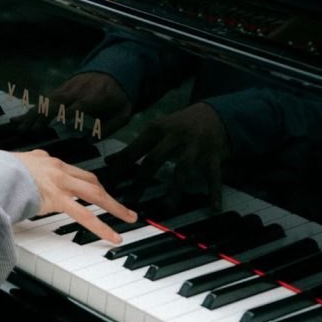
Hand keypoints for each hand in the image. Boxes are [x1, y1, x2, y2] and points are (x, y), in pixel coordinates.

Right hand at [12, 72, 132, 137]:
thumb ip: (109, 127)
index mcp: (95, 97)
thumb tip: (88, 140)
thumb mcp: (123, 113)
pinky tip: (21, 119)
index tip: (59, 125)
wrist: (116, 70)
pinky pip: (45, 99)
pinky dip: (33, 109)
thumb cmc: (119, 97)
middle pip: (57, 102)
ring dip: (33, 114)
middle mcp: (78, 91)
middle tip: (29, 131)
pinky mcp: (62, 88)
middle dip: (42, 116)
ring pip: (47, 100)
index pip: (79, 105)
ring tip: (20, 128)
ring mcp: (68, 88)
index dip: (69, 114)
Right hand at [14, 150, 136, 243]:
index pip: (73, 172)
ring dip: (114, 206)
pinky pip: (85, 215)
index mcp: (46, 161)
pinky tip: (113, 236)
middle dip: (108, 194)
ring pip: (95, 194)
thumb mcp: (11, 167)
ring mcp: (59, 182)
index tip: (94, 191)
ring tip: (128, 217)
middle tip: (122, 207)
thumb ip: (20, 174)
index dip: (87, 183)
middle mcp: (57, 168)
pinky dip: (102, 227)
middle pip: (90, 181)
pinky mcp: (57, 198)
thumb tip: (14, 180)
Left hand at [105, 102, 229, 210]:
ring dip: (174, 190)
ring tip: (165, 208)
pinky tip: (213, 207)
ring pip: (182, 169)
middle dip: (140, 183)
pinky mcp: (213, 154)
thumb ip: (133, 148)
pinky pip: (213, 175)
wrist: (212, 113)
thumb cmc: (178, 125)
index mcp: (156, 130)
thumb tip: (108, 162)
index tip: (107, 187)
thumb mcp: (154, 131)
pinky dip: (214, 191)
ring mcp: (195, 146)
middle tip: (129, 202)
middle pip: (153, 160)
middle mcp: (174, 136)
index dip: (118, 170)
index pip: (132, 151)